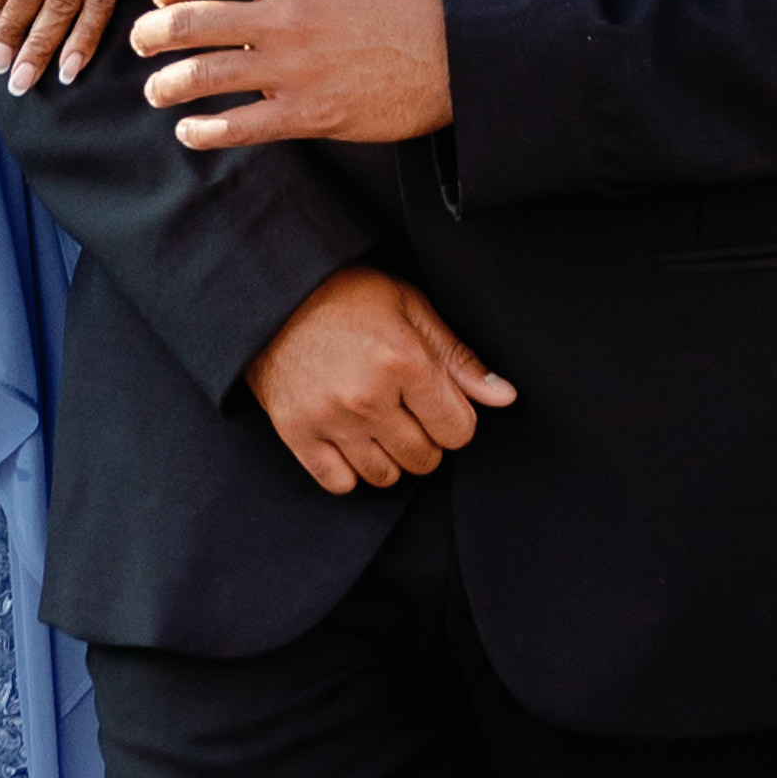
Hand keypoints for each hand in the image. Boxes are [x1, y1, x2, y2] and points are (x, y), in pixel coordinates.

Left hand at [135, 0, 454, 151]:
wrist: (460, 52)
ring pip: (206, 76)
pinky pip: (240, 127)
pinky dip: (205, 131)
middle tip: (141, 42)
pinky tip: (190, 130)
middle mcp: (287, 18)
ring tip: (157, 89)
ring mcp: (296, 69)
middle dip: (152, 33)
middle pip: (192, 23)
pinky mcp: (310, 114)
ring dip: (167, 85)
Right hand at [242, 269, 514, 494]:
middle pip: (424, 459)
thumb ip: (458, 358)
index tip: (436, 402)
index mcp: (403, 362)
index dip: (454, 420)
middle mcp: (367, 397)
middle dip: (426, 440)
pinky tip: (350, 439)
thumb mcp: (411, 308)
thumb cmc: (347, 296)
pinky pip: (340, 483)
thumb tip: (504, 397)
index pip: (458, 431)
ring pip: (385, 476)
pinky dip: (350, 470)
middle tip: (407, 411)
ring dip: (391, 458)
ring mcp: (329, 420)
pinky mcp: (296, 433)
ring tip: (379, 425)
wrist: (273, 294)